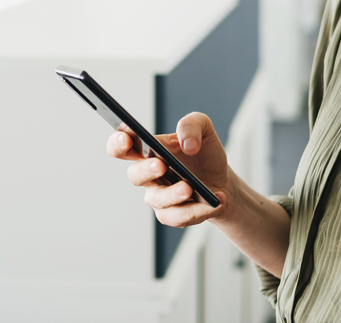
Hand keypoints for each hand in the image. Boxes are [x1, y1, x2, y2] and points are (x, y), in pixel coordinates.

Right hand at [106, 112, 231, 227]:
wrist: (222, 182)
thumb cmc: (204, 155)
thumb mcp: (204, 129)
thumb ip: (192, 124)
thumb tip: (187, 144)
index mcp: (150, 149)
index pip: (123, 144)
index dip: (118, 142)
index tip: (126, 138)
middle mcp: (148, 174)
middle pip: (134, 175)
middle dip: (145, 170)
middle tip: (161, 165)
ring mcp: (158, 196)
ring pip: (158, 199)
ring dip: (174, 194)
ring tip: (190, 188)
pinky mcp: (172, 215)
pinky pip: (177, 217)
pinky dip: (197, 210)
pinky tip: (213, 202)